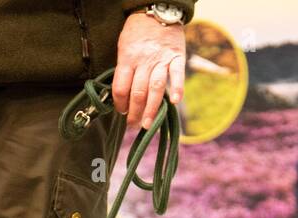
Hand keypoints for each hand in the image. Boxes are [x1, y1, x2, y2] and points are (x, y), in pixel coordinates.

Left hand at [113, 13, 185, 129]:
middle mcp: (144, 61)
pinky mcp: (177, 57)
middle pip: (138, 93)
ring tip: (147, 124)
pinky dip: (177, 88)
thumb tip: (122, 94)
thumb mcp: (123, 47)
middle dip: (134, 113)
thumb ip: (124, 68)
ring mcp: (161, 60)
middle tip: (133, 125)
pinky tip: (175, 102)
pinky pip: (177, 75)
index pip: (121, 88)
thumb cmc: (137, 31)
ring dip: (151, 109)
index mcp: (127, 58)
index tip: (121, 112)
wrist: (157, 10)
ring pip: (155, 89)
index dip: (120, 104)